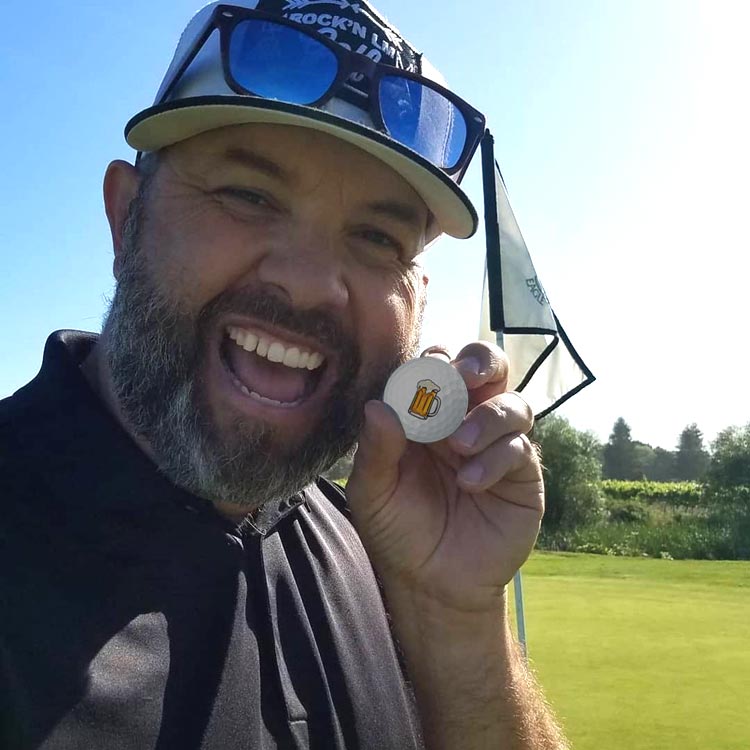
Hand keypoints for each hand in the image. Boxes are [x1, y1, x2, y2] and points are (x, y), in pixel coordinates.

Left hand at [346, 342, 542, 614]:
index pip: (437, 368)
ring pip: (512, 403)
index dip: (435, 361)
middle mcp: (465, 420)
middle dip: (479, 362)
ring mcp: (497, 444)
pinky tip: (470, 484)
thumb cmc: (397, 529)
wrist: (433, 583)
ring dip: (487, 416)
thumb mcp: (373, 492)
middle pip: (487, 369)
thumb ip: (376, 450)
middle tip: (463, 377)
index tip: (426, 371)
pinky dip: (496, 458)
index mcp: (427, 415)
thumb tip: (377, 405)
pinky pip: (520, 448)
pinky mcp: (522, 474)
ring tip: (460, 445)